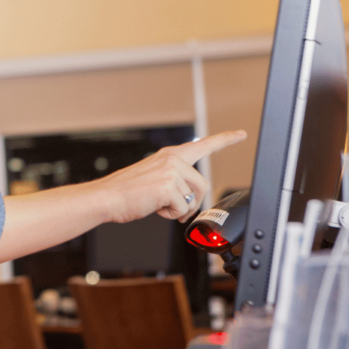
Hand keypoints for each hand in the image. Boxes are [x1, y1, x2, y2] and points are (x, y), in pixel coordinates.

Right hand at [99, 130, 245, 222]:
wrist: (107, 197)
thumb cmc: (127, 192)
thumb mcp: (154, 178)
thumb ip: (175, 181)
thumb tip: (190, 200)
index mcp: (170, 155)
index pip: (204, 145)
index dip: (225, 139)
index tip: (240, 134)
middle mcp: (172, 160)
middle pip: (202, 184)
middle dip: (194, 202)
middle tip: (176, 210)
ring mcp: (171, 171)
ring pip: (193, 199)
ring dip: (180, 209)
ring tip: (161, 207)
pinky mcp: (168, 186)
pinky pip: (182, 209)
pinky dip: (170, 215)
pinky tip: (155, 207)